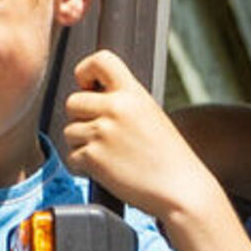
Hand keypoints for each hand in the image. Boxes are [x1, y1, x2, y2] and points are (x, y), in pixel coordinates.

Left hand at [64, 49, 217, 221]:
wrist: (181, 189)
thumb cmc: (170, 158)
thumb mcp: (152, 115)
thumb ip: (124, 103)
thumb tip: (93, 99)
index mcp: (133, 93)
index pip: (100, 60)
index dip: (85, 71)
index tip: (88, 86)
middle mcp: (115, 108)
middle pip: (73, 102)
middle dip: (81, 119)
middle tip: (100, 135)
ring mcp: (102, 132)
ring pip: (69, 131)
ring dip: (82, 145)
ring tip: (108, 156)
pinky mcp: (94, 157)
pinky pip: (72, 156)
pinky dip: (83, 166)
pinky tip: (106, 170)